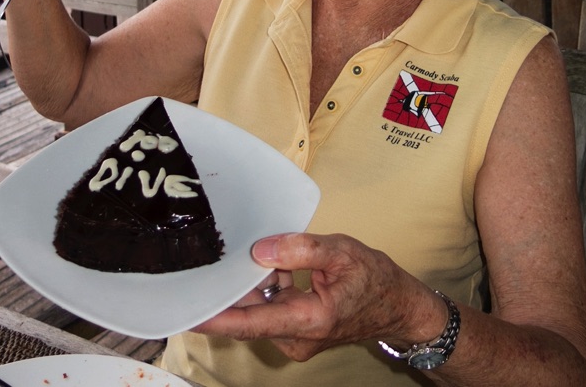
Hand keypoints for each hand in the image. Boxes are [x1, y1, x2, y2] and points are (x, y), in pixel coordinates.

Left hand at [193, 232, 435, 361]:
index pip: (251, 322)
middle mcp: (297, 336)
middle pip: (250, 315)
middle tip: (202, 265)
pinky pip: (271, 309)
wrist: (398, 306)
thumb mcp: (341, 252)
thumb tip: (259, 250)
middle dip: (228, 292)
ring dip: (248, 287)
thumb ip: (299, 249)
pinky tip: (263, 265)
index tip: (187, 312)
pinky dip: (264, 289)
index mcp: (308, 319)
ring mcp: (297, 337)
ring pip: (259, 310)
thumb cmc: (373, 277)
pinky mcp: (298, 330)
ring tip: (231, 257)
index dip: (217, 318)